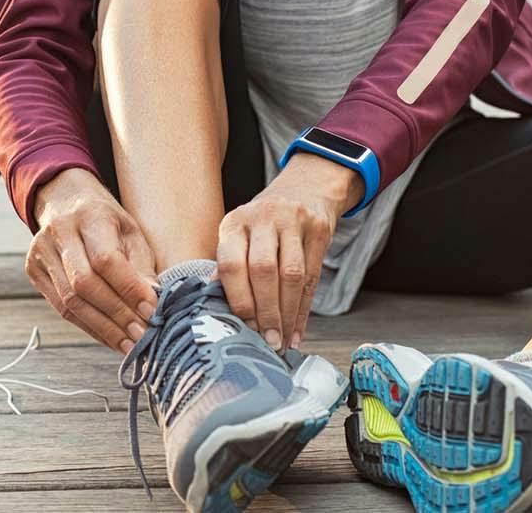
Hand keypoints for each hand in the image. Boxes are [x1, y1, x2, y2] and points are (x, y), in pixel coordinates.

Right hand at [26, 167, 159, 353]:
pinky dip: (89, 327)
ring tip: (129, 344)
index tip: (151, 311)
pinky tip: (109, 337)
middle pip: (84, 284)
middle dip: (116, 315)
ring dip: (103, 328)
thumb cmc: (106, 219)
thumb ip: (141, 265)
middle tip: (142, 335)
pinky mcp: (34, 270)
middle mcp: (59, 232)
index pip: (106, 259)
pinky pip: (61, 308)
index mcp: (89, 215)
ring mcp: (41, 252)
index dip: (128, 289)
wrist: (65, 201)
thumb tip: (154, 303)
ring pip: (70, 301)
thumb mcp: (131, 231)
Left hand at [216, 154, 357, 351]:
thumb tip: (213, 304)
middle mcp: (262, 218)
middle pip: (263, 270)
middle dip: (266, 312)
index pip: (231, 264)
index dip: (239, 299)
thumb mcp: (240, 235)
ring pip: (291, 275)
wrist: (304, 189)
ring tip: (282, 341)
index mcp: (234, 223)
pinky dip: (304, 309)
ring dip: (287, 314)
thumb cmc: (264, 224)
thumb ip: (228, 266)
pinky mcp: (318, 229)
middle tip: (267, 341)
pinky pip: (313, 276)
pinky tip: (298, 330)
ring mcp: (293, 221)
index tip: (244, 327)